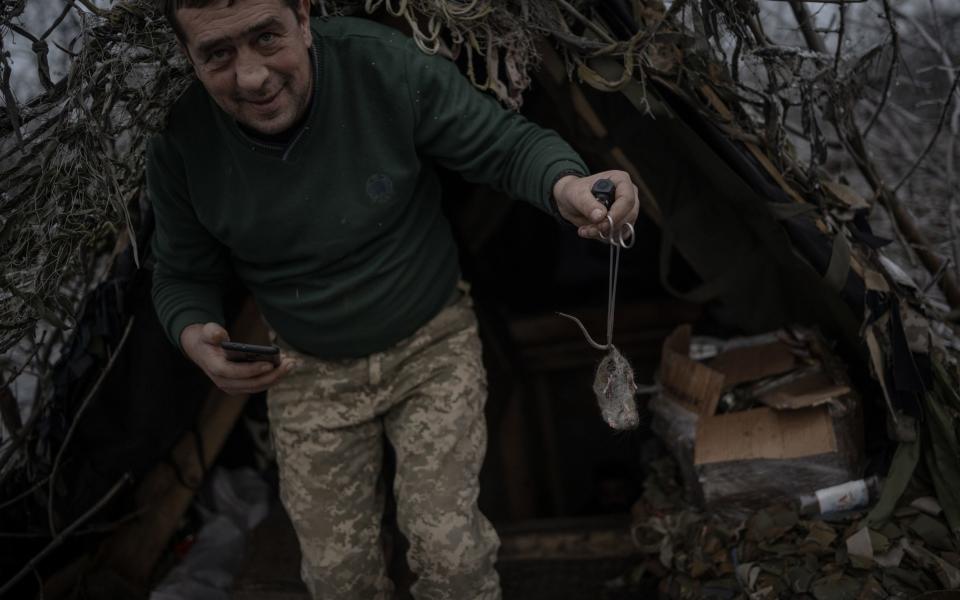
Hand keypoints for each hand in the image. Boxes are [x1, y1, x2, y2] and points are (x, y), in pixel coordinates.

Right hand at [180, 322, 294, 394]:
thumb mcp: (206, 331)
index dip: (252, 370)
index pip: (234, 373)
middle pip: (251, 384)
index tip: (269, 364)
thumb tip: (219, 335)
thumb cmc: (207, 339)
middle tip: (289, 363)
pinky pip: (259, 385)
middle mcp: (223, 382)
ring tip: (291, 364)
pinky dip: (272, 378)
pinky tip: (284, 367)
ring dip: (276, 377)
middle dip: (272, 375)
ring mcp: (232, 387)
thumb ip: (212, 332)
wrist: (202, 350)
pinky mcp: (240, 387)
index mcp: (215, 368)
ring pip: (257, 387)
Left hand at [552, 170, 639, 240]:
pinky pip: (619, 235)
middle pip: (630, 215)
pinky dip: (604, 237)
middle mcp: (629, 194)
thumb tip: (601, 216)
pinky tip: (590, 232)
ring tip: (585, 230)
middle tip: (588, 229)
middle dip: (608, 226)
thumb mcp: (577, 195)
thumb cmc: (576, 192)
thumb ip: (587, 204)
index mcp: (621, 180)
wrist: (572, 202)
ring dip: (604, 233)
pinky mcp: (624, 223)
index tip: (602, 224)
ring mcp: (628, 210)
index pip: (628, 199)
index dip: (617, 213)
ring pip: (624, 227)